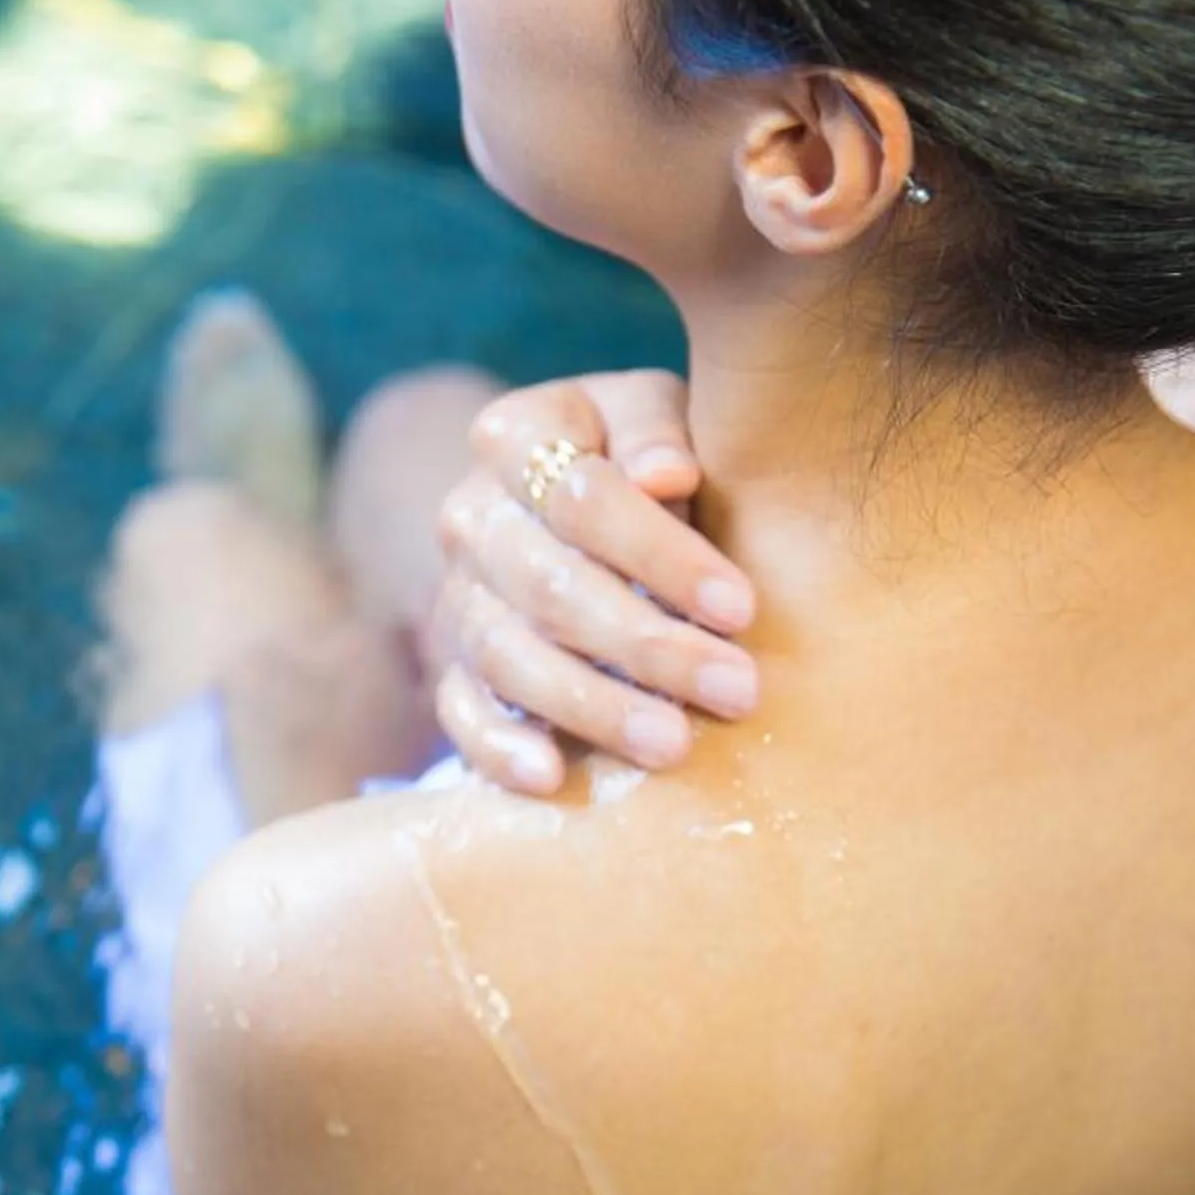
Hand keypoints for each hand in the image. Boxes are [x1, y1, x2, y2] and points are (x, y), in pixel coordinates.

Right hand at [427, 371, 757, 794]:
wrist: (613, 515)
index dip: (660, 554)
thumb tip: (665, 474)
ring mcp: (457, 598)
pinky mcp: (452, 670)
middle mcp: (471, 515)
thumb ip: (660, 432)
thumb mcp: (671, 417)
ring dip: (595, 706)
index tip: (741, 608)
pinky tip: (552, 777)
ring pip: (508, 657)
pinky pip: (461, 713)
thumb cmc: (659, 460)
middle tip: (736, 689)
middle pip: (547, 587)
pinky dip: (499, 748)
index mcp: (520, 435)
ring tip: (676, 745)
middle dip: (646, 645)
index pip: (580, 495)